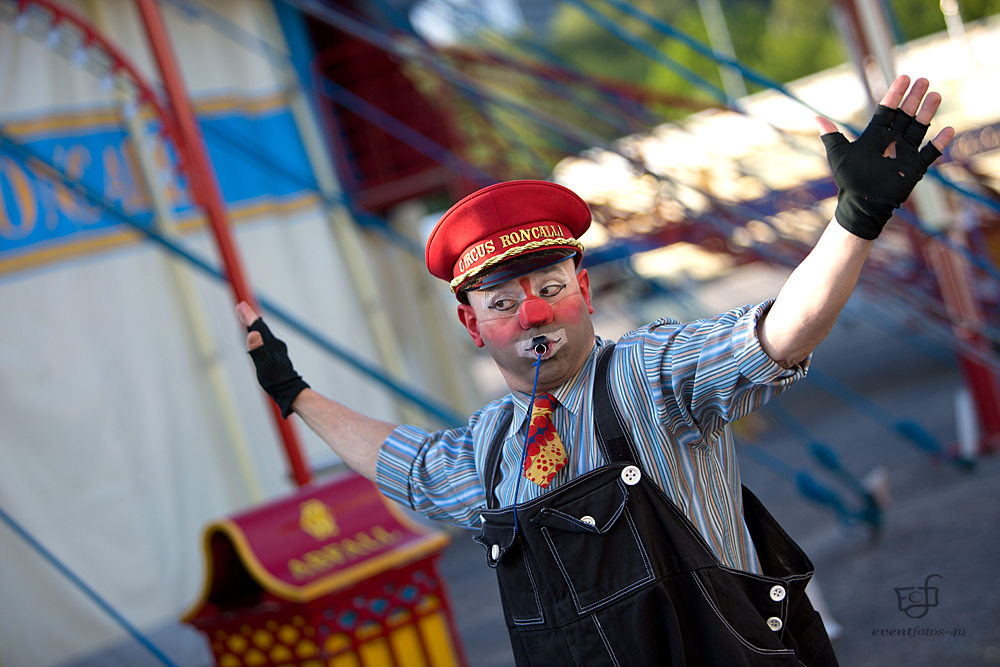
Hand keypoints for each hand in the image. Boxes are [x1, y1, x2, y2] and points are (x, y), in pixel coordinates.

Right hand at [236, 301, 308, 417]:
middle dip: (250, 317)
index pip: (257, 327)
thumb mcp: (264, 366)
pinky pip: (267, 341)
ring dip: (255, 325)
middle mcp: (275, 344)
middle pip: (261, 328)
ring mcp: (277, 350)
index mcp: (270, 344)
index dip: (248, 316)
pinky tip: (259, 338)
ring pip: (264, 334)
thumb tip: (252, 333)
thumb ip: (258, 350)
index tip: (240, 305)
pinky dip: (260, 335)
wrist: (290, 391)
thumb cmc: (276, 380)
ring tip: (247, 318)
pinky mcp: (277, 356)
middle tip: (241, 307)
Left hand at [815, 75, 955, 238]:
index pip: (886, 109)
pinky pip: (931, 153)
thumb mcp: (839, 155)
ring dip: (927, 112)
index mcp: (875, 135)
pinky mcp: (915, 167)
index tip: (903, 77)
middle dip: (914, 97)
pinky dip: (939, 143)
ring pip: (919, 127)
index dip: (895, 93)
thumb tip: (816, 118)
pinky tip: (948, 129)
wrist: (861, 204)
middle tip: (923, 80)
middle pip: (905, 114)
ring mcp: (905, 152)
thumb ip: (832, 136)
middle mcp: (892, 140)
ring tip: (936, 95)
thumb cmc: (849, 180)